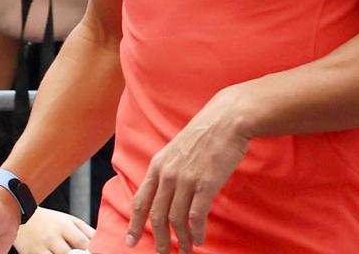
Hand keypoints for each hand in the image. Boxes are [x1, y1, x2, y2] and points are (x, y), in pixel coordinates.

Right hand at [13, 207, 93, 253]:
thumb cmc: (50, 220)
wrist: (22, 216)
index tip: (90, 252)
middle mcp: (52, 238)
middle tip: (78, 253)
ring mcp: (40, 248)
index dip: (89, 251)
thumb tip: (101, 242)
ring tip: (67, 252)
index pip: (82, 243)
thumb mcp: (69, 220)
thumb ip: (86, 232)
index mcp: (64, 226)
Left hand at [127, 89, 251, 253]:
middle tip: (161, 253)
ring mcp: (185, 179)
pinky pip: (196, 216)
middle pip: (157, 216)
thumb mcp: (178, 147)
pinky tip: (199, 239)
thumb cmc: (206, 130)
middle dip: (158, 239)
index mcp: (158, 164)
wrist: (228, 118)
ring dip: (180, 239)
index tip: (130, 241)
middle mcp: (168, 174)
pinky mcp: (205, 184)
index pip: (140, 200)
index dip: (134, 223)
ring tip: (185, 250)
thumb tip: (167, 192)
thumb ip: (169, 168)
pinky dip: (196, 232)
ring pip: (176, 220)